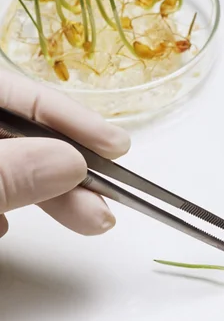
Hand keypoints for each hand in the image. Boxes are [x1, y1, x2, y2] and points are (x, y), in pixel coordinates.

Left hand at [0, 68, 129, 236]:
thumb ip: (8, 172)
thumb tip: (71, 164)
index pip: (23, 96)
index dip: (73, 118)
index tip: (116, 146)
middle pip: (23, 136)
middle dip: (69, 167)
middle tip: (111, 195)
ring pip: (12, 167)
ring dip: (48, 195)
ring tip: (90, 219)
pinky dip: (8, 205)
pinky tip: (7, 225)